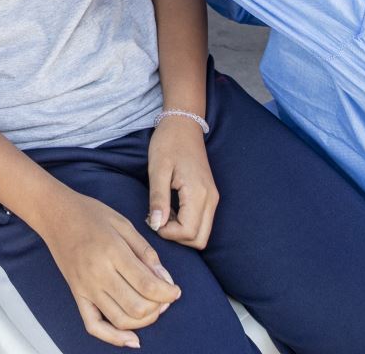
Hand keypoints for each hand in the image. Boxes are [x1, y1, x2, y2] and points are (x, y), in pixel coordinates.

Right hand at [41, 190, 180, 347]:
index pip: (147, 285)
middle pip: (137, 307)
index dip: (168, 293)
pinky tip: (132, 339)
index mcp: (112, 251)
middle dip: (159, 307)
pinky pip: (94, 325)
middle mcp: (98, 273)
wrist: (55, 214)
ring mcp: (85, 287)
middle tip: (165, 297)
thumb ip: (146, 252)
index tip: (175, 290)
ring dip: (144, 321)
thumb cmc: (89, 214)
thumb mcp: (123, 224)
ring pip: (121, 319)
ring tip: (152, 308)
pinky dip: (114, 338)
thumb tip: (165, 280)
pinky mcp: (77, 295)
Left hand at [146, 114, 219, 249]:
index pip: (188, 232)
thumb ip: (158, 200)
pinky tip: (170, 208)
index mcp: (199, 193)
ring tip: (162, 212)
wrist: (183, 124)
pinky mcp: (210, 196)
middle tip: (157, 219)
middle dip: (176, 237)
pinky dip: (186, 224)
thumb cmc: (168, 144)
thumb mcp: (157, 170)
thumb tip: (156, 226)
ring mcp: (213, 198)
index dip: (167, 233)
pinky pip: (202, 221)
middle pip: (200, 239)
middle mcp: (211, 199)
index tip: (151, 218)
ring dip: (181, 231)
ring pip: (202, 233)